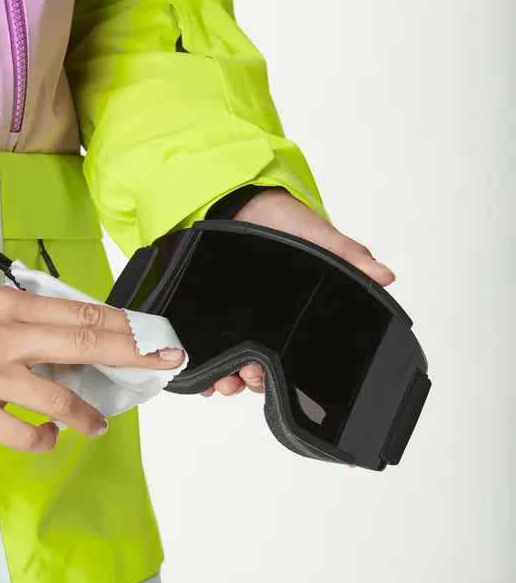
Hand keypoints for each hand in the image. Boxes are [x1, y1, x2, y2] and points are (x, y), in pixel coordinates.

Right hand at [0, 282, 183, 451]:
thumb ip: (28, 311)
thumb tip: (74, 323)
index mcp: (11, 306)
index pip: (82, 314)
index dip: (124, 325)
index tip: (153, 333)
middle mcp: (7, 338)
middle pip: (84, 344)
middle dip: (132, 353)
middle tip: (163, 360)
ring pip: (58, 397)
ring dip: (87, 414)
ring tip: (100, 425)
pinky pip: (21, 432)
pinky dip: (43, 438)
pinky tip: (50, 437)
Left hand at [200, 188, 395, 396]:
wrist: (243, 201)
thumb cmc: (284, 219)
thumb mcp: (319, 238)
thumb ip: (348, 257)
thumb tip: (385, 276)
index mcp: (293, 315)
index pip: (293, 359)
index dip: (283, 378)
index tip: (271, 379)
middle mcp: (265, 323)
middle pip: (261, 368)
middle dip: (253, 381)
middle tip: (247, 376)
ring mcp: (237, 319)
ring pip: (232, 363)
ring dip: (227, 378)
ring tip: (222, 381)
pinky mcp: (211, 311)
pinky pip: (205, 344)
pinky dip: (202, 362)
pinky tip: (198, 371)